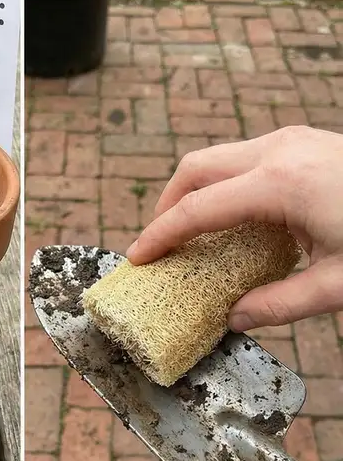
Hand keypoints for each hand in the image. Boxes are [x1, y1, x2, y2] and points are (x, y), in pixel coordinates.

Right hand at [127, 126, 342, 331]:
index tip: (137, 259)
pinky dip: (225, 185)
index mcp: (280, 184)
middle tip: (159, 245)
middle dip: (167, 205)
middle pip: (196, 169)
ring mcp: (294, 141)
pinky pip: (246, 158)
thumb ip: (278, 304)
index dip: (160, 236)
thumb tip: (235, 319)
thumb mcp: (338, 284)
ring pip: (219, 158)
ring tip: (191, 235)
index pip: (197, 209)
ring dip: (195, 193)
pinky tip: (234, 220)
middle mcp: (279, 151)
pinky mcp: (306, 143)